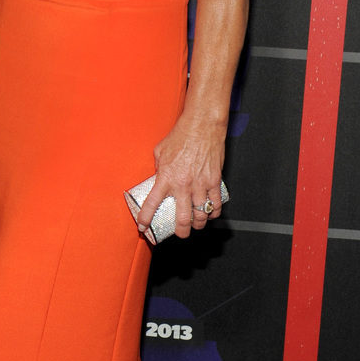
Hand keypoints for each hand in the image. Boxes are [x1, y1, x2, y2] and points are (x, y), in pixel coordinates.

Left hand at [135, 117, 225, 240]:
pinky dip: (213, 213)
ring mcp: (200, 185)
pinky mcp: (214, 181)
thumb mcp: (160, 152)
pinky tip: (210, 213)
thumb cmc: (181, 136)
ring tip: (196, 225)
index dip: (146, 218)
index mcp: (165, 178)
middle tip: (180, 233)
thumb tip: (158, 177)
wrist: (202, 126)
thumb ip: (158, 168)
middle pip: (182, 219)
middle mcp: (182, 185)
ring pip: (200, 215)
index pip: (152, 204)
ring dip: (198, 224)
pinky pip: (215, 204)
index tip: (143, 227)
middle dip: (180, 231)